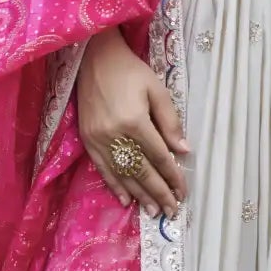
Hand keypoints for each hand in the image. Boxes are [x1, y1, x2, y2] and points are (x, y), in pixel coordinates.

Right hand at [76, 28, 188, 217]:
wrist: (95, 59)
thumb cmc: (131, 72)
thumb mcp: (157, 90)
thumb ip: (170, 121)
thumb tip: (183, 151)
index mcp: (135, 121)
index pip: (158, 157)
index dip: (172, 176)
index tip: (183, 191)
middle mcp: (115, 134)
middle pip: (141, 171)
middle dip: (159, 193)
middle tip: (172, 211)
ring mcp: (98, 139)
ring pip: (122, 174)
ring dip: (139, 195)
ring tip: (154, 211)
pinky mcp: (87, 140)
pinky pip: (102, 169)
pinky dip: (115, 186)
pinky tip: (126, 200)